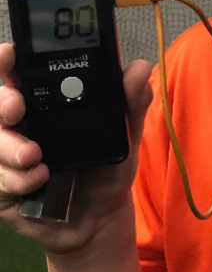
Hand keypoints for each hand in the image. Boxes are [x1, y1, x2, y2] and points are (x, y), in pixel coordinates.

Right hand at [0, 42, 153, 256]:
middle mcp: (23, 124)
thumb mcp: (125, 134)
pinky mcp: (4, 185)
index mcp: (47, 103)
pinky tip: (40, 181)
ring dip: (10, 148)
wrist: (101, 217)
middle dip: (3, 102)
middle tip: (17, 109)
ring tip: (36, 158)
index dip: (8, 60)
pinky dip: (18, 179)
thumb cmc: (107, 168)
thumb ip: (131, 102)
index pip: (20, 73)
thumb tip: (139, 68)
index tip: (9, 54)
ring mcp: (9, 154)